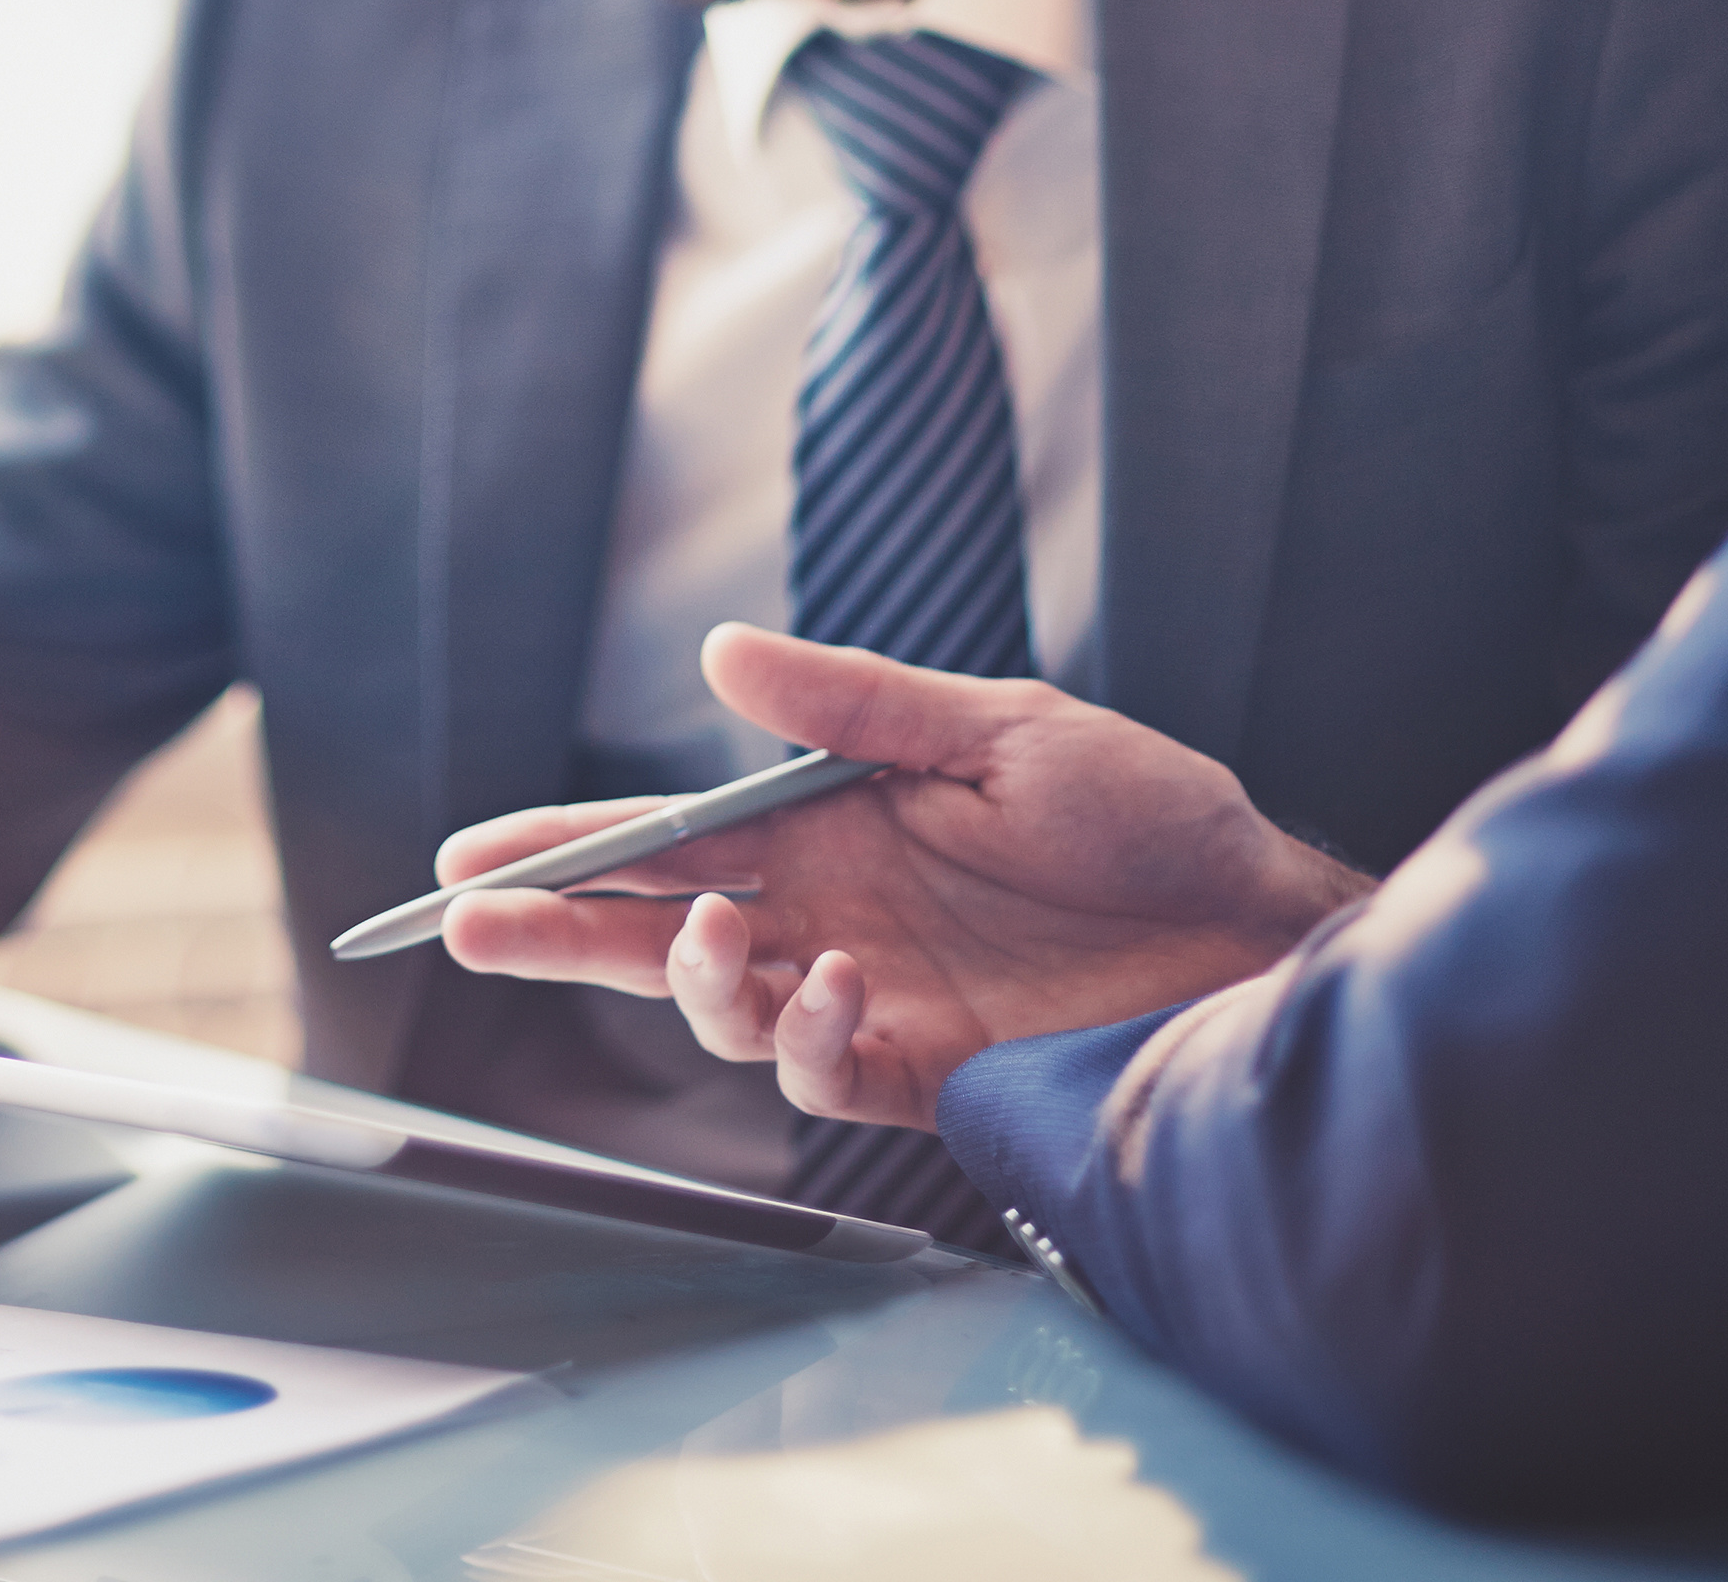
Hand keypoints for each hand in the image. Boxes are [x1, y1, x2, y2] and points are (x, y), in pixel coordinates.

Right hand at [434, 623, 1366, 1129]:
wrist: (1257, 924)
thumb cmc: (1145, 814)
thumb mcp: (999, 728)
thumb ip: (853, 704)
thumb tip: (718, 655)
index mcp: (827, 824)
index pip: (664, 838)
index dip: (564, 848)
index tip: (470, 859)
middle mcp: (828, 914)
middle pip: (652, 932)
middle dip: (555, 933)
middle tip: (470, 928)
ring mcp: (870, 995)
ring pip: (720, 1010)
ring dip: (687, 981)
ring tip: (709, 940)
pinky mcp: (926, 1069)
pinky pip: (823, 1072)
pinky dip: (806, 1036)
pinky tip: (833, 989)